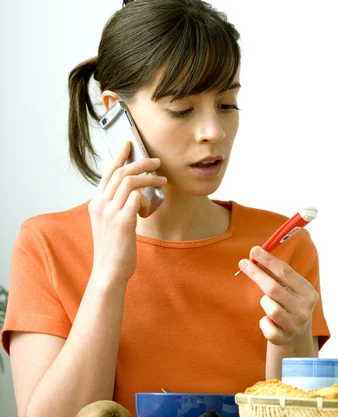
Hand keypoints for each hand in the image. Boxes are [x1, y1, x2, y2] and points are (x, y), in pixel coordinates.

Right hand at [89, 141, 167, 285]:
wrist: (109, 271)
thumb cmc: (113, 249)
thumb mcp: (108, 223)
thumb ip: (115, 207)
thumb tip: (133, 194)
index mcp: (96, 203)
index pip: (107, 172)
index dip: (119, 156)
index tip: (128, 144)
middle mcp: (100, 205)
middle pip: (121, 172)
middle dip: (141, 162)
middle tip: (156, 161)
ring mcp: (110, 213)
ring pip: (130, 181)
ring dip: (149, 177)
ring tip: (162, 179)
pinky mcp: (123, 222)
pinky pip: (137, 198)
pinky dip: (146, 197)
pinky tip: (151, 204)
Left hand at [238, 246, 318, 345]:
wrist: (296, 334)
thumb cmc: (288, 302)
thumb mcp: (287, 287)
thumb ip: (273, 272)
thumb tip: (254, 254)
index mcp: (308, 292)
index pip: (286, 272)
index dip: (268, 260)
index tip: (254, 250)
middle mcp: (304, 309)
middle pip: (273, 288)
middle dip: (256, 273)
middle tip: (242, 262)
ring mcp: (295, 325)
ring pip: (269, 307)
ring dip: (264, 302)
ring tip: (268, 303)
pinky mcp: (283, 338)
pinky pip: (265, 325)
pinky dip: (263, 322)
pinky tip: (269, 321)